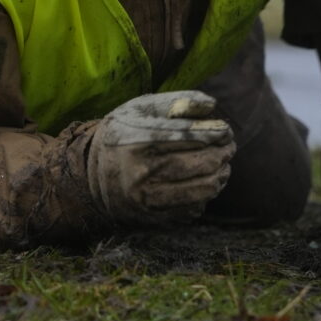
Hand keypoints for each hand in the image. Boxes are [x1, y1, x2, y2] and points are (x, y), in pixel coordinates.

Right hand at [87, 91, 235, 225]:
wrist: (91, 177)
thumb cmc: (123, 135)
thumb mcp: (140, 109)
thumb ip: (176, 102)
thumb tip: (212, 106)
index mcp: (137, 141)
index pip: (190, 136)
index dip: (216, 133)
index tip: (225, 130)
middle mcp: (141, 172)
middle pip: (201, 163)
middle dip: (223, 153)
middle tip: (229, 147)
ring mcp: (147, 199)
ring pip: (203, 189)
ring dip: (221, 176)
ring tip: (223, 165)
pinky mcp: (153, 217)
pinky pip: (194, 208)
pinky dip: (207, 194)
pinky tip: (207, 183)